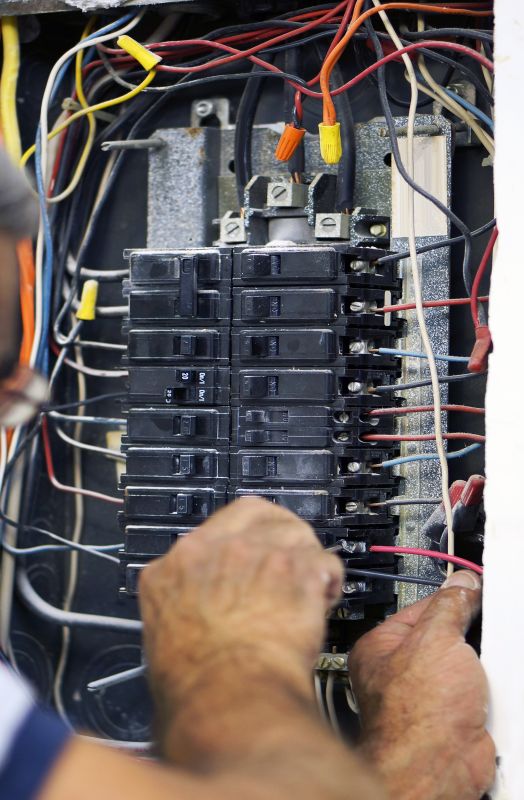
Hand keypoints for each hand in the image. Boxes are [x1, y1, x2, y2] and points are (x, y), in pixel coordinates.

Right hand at [139, 498, 342, 762]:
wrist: (228, 700)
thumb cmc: (196, 686)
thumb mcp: (164, 634)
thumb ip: (184, 604)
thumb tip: (200, 613)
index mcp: (175, 566)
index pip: (210, 530)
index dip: (238, 542)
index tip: (250, 556)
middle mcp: (216, 549)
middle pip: (257, 515)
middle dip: (276, 534)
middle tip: (286, 561)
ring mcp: (258, 554)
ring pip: (295, 532)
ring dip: (305, 556)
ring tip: (309, 585)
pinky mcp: (296, 568)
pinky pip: (325, 559)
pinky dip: (330, 579)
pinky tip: (325, 600)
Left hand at [349, 571, 494, 799]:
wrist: (438, 768)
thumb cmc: (417, 713)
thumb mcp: (436, 638)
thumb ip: (450, 605)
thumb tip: (461, 586)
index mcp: (382, 646)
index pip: (421, 606)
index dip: (450, 596)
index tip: (472, 588)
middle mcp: (400, 672)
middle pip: (446, 636)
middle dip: (468, 636)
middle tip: (479, 634)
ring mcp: (428, 697)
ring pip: (467, 666)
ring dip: (482, 668)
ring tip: (481, 674)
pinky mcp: (454, 719)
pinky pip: (480, 693)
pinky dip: (491, 693)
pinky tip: (489, 694)